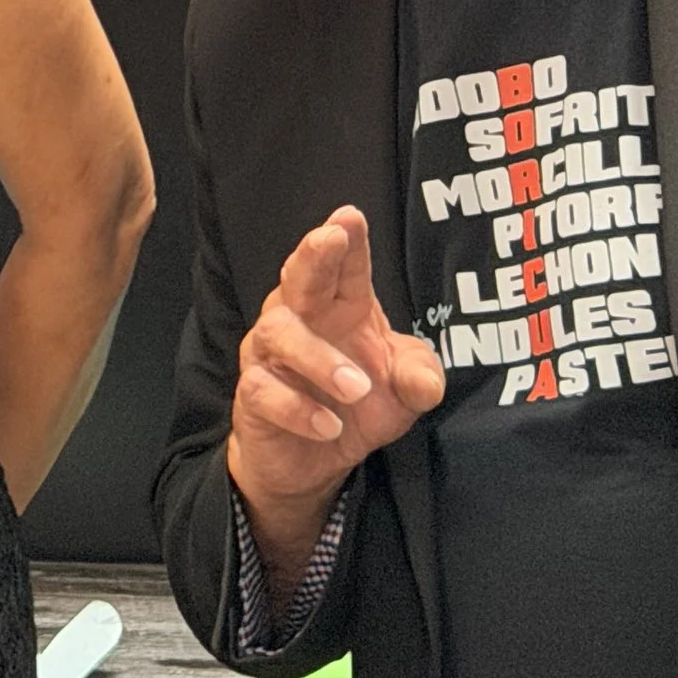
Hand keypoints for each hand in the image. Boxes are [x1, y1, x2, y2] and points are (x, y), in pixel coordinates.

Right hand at [226, 205, 444, 556]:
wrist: (311, 461)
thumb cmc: (356, 405)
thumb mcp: (403, 393)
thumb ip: (419, 378)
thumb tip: (424, 383)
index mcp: (339, 306)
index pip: (343, 267)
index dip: (346, 240)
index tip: (352, 216)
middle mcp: (299, 319)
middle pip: (298, 278)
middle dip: (313, 256)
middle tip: (330, 238)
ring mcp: (270, 355)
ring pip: (276, 332)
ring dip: (318, 358)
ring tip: (357, 387)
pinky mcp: (252, 394)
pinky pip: (262, 389)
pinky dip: (298, 409)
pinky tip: (329, 425)